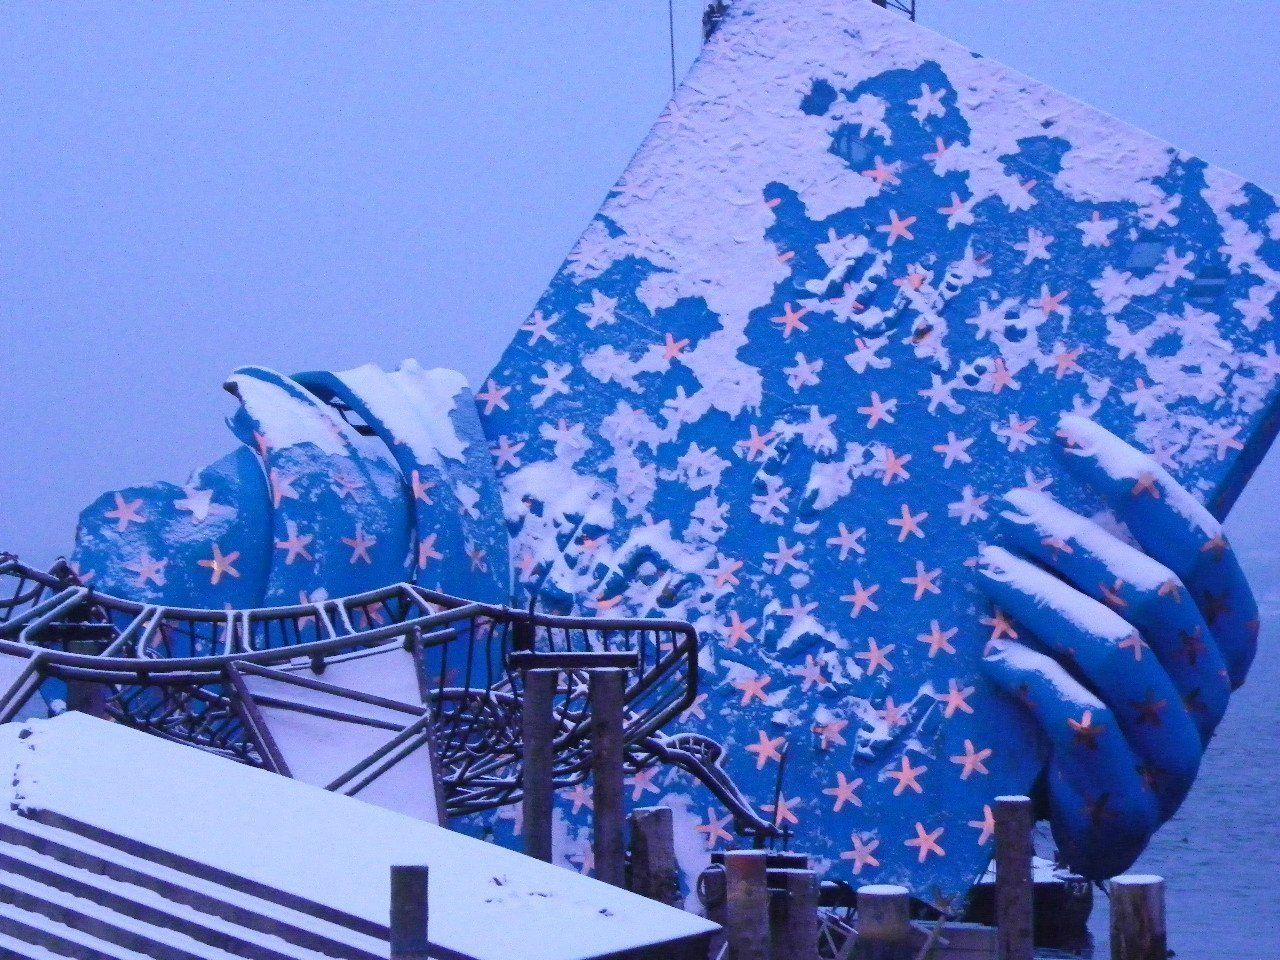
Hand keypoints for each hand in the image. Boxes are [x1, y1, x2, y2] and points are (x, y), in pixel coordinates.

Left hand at [977, 414, 1257, 878]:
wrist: (1080, 822)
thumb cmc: (1087, 701)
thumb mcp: (1104, 631)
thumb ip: (1099, 572)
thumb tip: (1038, 477)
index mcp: (1222, 637)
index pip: (1199, 544)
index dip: (1138, 483)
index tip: (1067, 434)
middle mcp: (1209, 689)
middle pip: (1156, 592)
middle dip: (1076, 538)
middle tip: (1006, 506)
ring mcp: (1175, 750)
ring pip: (1119, 652)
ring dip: (1044, 598)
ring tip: (986, 566)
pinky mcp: (1128, 800)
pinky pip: (1084, 724)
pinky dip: (1034, 677)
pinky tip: (991, 656)